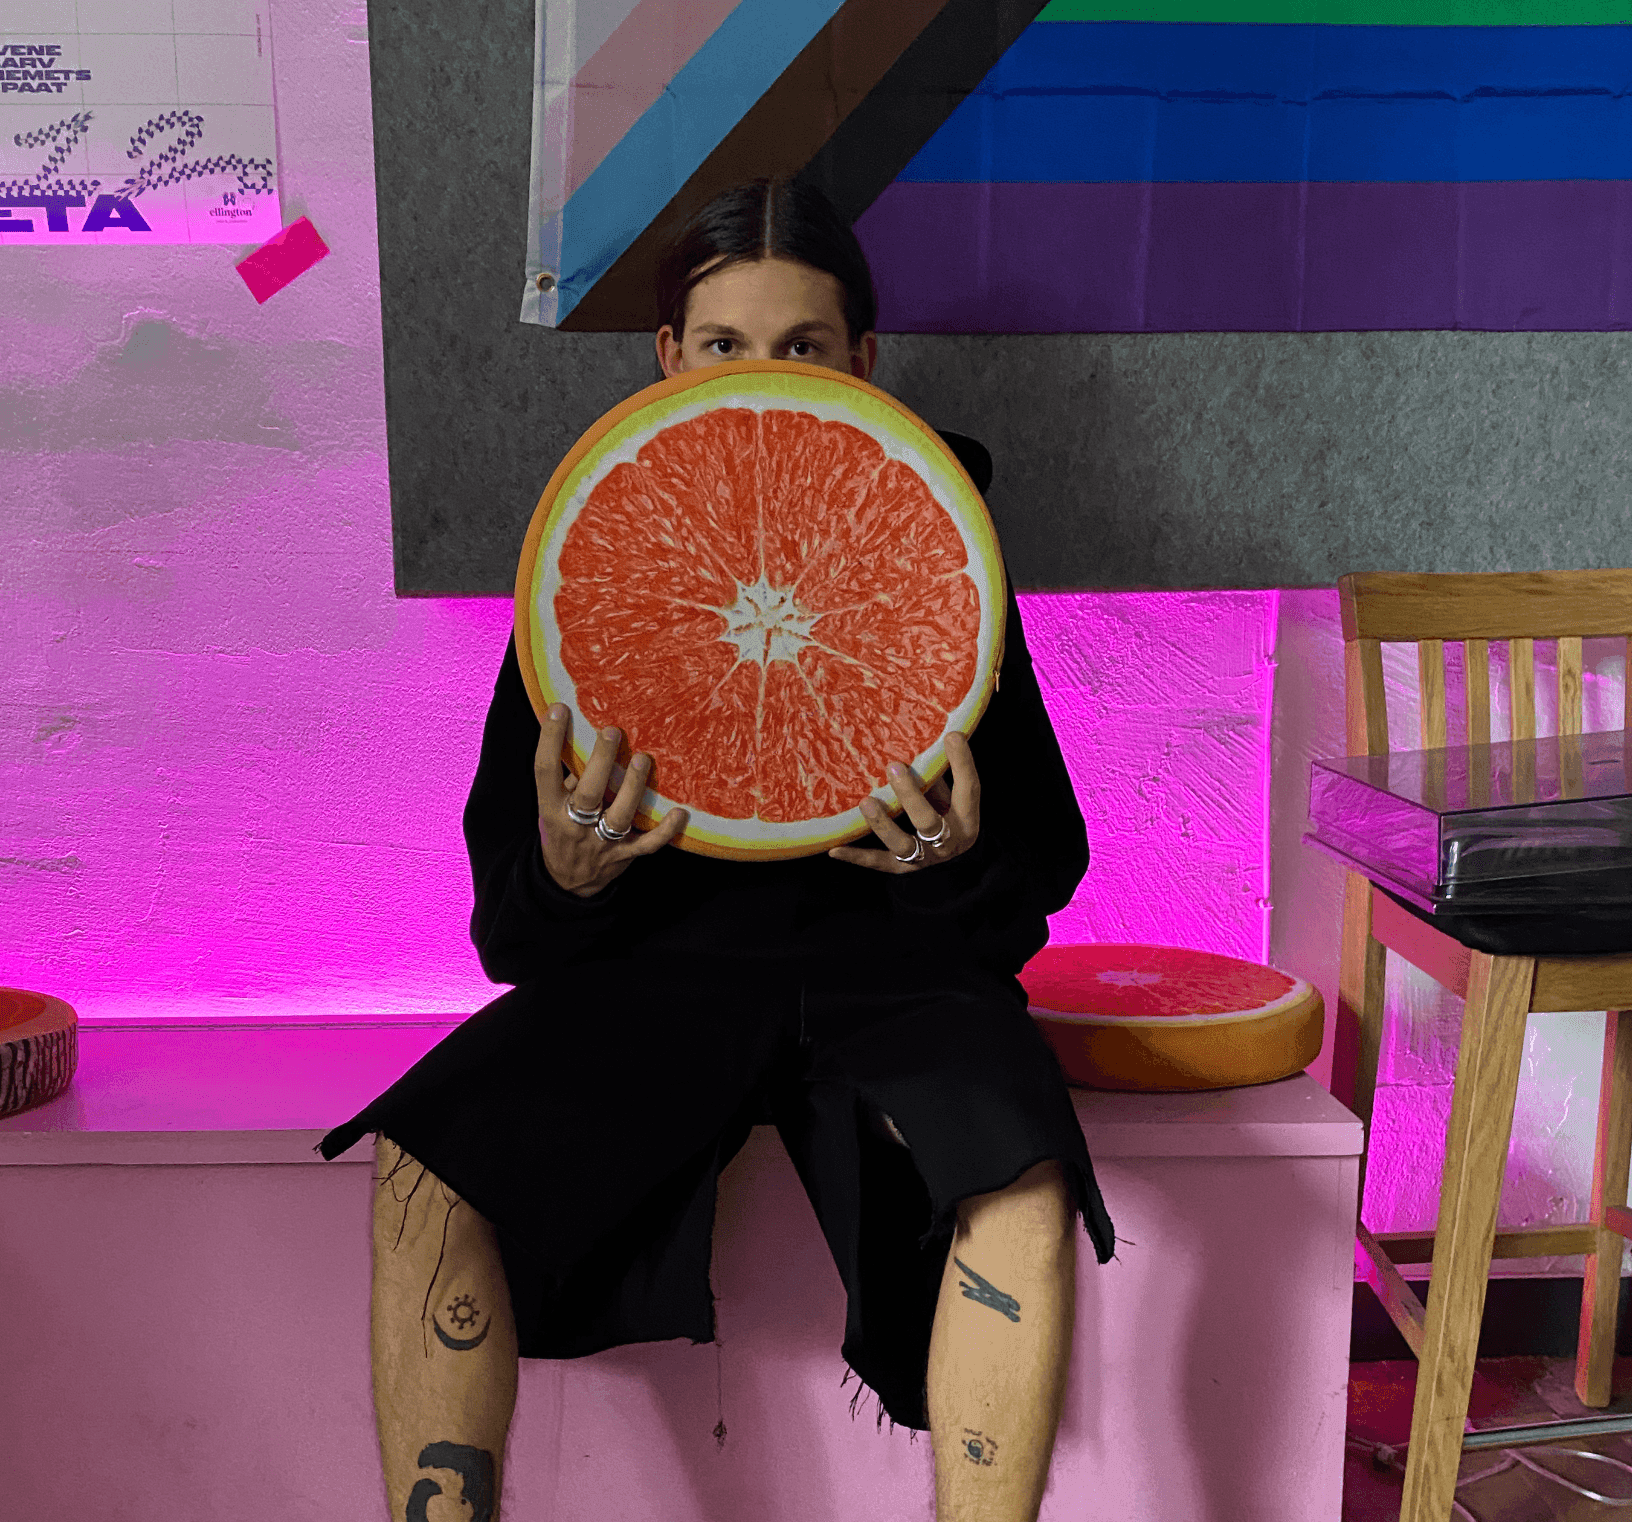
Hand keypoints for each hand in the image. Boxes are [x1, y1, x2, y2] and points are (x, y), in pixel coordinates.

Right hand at [534, 705, 687, 896]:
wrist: (567, 883)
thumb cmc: (561, 832)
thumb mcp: (551, 807)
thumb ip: (567, 779)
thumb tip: (586, 738)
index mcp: (552, 809)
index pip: (545, 770)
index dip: (550, 740)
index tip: (560, 710)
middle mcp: (575, 826)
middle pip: (588, 793)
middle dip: (601, 761)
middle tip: (612, 731)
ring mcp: (602, 843)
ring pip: (619, 816)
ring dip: (633, 787)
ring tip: (643, 759)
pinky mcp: (624, 856)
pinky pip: (648, 844)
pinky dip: (666, 830)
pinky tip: (680, 812)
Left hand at [827, 732, 980, 873]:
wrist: (948, 856)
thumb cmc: (946, 813)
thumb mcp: (949, 795)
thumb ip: (934, 777)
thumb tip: (915, 742)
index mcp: (966, 820)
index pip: (969, 790)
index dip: (962, 763)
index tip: (952, 736)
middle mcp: (948, 842)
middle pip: (929, 821)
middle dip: (910, 794)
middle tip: (894, 766)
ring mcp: (924, 858)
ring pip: (903, 845)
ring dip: (883, 824)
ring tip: (866, 802)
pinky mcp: (901, 868)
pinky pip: (877, 862)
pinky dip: (856, 857)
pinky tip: (834, 849)